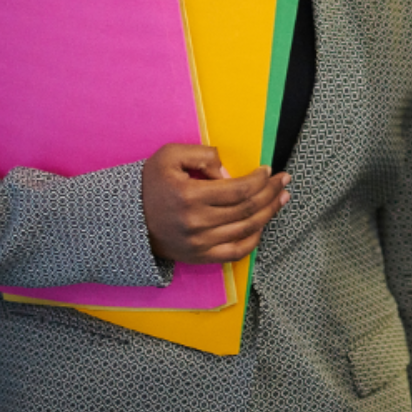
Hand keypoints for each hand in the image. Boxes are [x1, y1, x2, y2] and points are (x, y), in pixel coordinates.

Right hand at [142, 143, 289, 263]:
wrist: (127, 219)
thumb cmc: (151, 183)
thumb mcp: (170, 156)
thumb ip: (202, 155)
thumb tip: (228, 172)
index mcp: (189, 196)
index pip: (238, 190)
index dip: (259, 180)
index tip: (269, 170)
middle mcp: (195, 223)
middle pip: (246, 209)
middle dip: (271, 192)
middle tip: (284, 180)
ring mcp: (198, 243)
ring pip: (245, 229)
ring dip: (269, 212)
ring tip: (282, 198)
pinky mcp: (198, 256)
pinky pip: (234, 253)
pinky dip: (253, 240)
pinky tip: (263, 225)